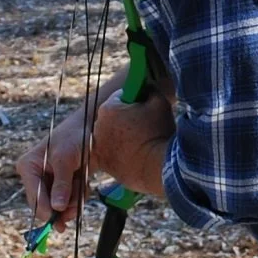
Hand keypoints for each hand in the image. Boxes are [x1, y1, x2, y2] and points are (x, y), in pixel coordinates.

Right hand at [19, 100, 91, 228]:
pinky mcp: (62, 185)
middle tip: (75, 211)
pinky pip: (69, 201)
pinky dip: (79, 196)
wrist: (94, 128)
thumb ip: (61, 184)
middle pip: (45, 205)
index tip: (57, 222)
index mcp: (28, 167)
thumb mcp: (66, 159)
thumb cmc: (75, 137)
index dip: (45, 210)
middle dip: (62, 208)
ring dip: (73, 201)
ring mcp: (49, 181)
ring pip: (59, 205)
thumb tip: (57, 208)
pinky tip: (84, 184)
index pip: (34, 196)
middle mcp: (35, 176)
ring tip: (83, 187)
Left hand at [89, 87, 173, 201]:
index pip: (120, 96)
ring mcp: (99, 148)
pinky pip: (113, 153)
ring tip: (143, 143)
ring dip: (123, 136)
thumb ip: (150, 91)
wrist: (157, 168)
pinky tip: (138, 156)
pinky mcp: (105, 165)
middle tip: (145, 126)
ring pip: (112, 136)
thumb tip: (147, 89)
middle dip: (126, 119)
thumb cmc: (158, 133)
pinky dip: (122, 153)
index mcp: (108, 109)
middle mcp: (97, 127)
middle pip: (114, 117)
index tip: (144, 106)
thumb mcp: (159, 103)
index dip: (135, 99)